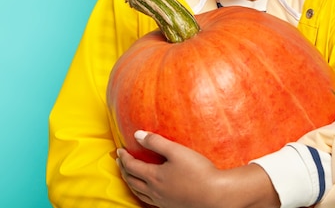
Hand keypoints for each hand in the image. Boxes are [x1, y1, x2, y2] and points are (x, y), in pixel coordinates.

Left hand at [116, 131, 279, 207]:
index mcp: (154, 177)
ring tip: (129, 176)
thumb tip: (137, 134)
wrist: (216, 195)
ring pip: (139, 193)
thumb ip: (156, 142)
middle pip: (132, 181)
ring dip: (131, 183)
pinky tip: (148, 191)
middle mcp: (155, 191)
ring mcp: (162, 201)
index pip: (132, 166)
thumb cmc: (198, 172)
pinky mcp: (171, 206)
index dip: (124, 157)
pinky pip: (149, 200)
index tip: (119, 150)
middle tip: (120, 162)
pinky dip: (142, 193)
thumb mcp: (177, 151)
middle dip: (124, 170)